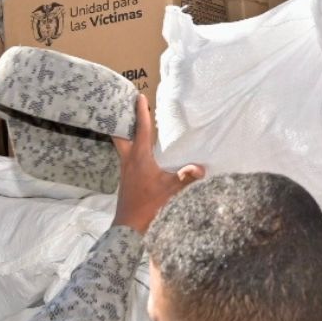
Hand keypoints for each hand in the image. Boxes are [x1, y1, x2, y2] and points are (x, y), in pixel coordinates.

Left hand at [112, 93, 203, 232]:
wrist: (129, 224)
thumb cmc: (148, 204)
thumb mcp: (170, 190)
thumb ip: (185, 178)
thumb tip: (201, 168)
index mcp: (139, 157)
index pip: (140, 130)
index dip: (140, 112)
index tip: (139, 96)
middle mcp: (128, 159)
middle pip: (120, 134)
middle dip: (122, 120)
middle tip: (125, 107)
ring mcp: (125, 169)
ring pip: (122, 144)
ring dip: (126, 132)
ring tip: (132, 123)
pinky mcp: (125, 177)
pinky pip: (126, 155)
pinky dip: (130, 146)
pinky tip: (139, 149)